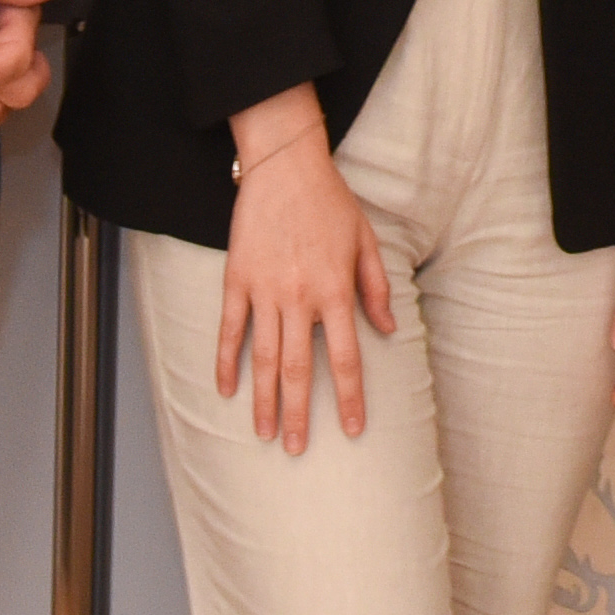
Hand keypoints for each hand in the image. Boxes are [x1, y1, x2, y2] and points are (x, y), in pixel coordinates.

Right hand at [217, 90, 395, 453]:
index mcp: (335, 290)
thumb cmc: (330, 202)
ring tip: (263, 432)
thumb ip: (376, 288)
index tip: (351, 429)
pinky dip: (225, 361)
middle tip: (294, 448)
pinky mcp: (238, 279)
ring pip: (263, 357)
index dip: (349, 398)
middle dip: (297, 413)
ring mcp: (264, 290)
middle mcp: (299, 297)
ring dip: (263, 399)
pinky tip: (226, 390)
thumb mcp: (365, 241)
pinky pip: (230, 329)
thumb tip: (389, 329)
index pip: (345, 358)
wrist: (285, 166)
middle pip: (298, 369)